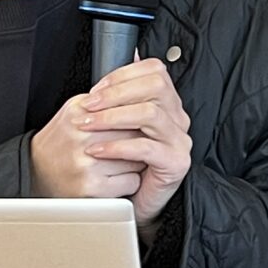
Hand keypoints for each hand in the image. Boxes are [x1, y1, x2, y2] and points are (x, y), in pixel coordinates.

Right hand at [31, 92, 143, 203]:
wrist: (35, 171)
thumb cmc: (61, 141)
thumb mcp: (75, 111)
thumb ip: (104, 101)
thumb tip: (140, 97)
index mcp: (80, 112)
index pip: (128, 110)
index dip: (138, 120)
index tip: (140, 125)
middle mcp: (82, 136)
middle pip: (136, 133)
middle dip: (141, 140)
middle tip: (135, 146)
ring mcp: (86, 163)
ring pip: (138, 159)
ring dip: (136, 162)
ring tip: (121, 162)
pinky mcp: (92, 186)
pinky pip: (132, 181)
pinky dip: (129, 182)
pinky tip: (116, 178)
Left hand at [72, 57, 194, 225]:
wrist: (129, 200)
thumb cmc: (120, 162)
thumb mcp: (117, 124)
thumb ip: (118, 97)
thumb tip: (113, 67)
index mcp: (166, 102)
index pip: (154, 70)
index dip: (121, 76)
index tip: (94, 91)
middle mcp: (177, 117)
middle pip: (156, 85)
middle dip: (117, 92)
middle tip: (88, 106)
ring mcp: (179, 139)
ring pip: (151, 113)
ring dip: (113, 117)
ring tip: (88, 126)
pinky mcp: (175, 162)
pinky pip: (147, 148)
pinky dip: (118, 146)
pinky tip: (98, 150)